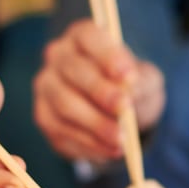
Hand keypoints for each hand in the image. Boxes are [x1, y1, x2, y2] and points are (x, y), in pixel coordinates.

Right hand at [33, 19, 164, 161]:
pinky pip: (61, 131)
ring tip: (121, 140)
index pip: (89, 36)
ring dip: (95, 124)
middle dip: (100, 91)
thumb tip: (130, 89)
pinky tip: (109, 150)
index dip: (108, 56)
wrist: (118, 112)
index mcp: (82, 36)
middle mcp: (58, 56)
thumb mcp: (144, 80)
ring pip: (64, 104)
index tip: (129, 76)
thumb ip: (141, 82)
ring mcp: (46, 86)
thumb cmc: (130, 87)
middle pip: (73, 70)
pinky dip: (88, 144)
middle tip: (124, 108)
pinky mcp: (44, 116)